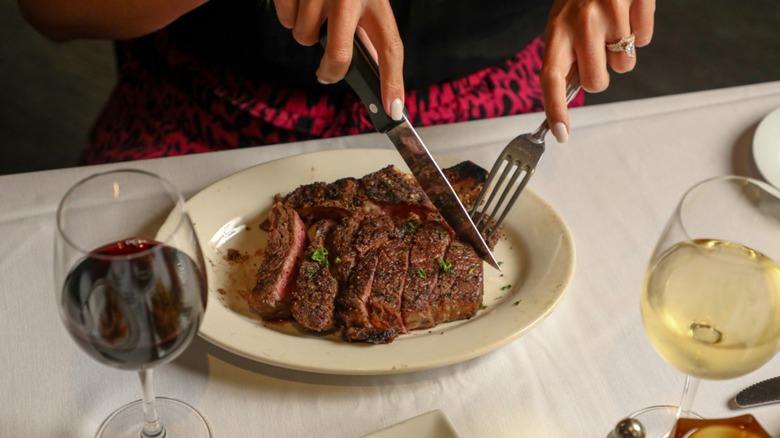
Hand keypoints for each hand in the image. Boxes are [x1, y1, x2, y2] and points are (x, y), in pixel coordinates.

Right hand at [273, 0, 404, 120]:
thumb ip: (369, 29)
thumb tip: (378, 70)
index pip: (391, 48)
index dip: (393, 82)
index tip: (395, 110)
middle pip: (339, 55)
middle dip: (331, 71)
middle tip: (327, 72)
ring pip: (305, 37)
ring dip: (306, 30)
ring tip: (313, 6)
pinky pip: (286, 20)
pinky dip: (289, 14)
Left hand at [541, 0, 655, 142]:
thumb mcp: (563, 23)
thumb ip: (565, 56)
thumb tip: (565, 96)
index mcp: (556, 31)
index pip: (551, 77)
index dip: (555, 109)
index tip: (561, 135)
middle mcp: (579, 22)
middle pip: (596, 82)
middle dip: (601, 76)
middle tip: (599, 52)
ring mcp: (609, 12)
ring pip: (624, 65)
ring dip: (622, 53)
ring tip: (614, 26)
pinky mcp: (635, 1)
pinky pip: (645, 39)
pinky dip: (640, 31)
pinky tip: (629, 12)